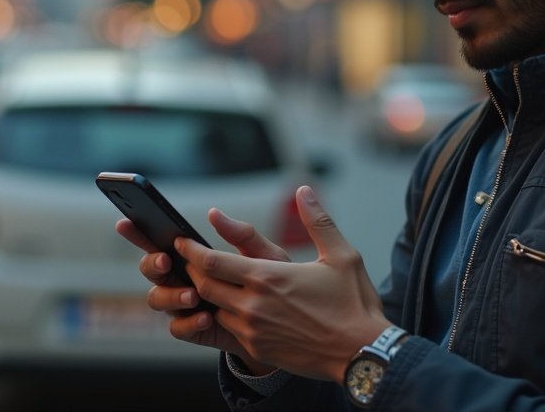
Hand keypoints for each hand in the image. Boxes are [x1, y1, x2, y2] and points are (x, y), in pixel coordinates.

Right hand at [116, 208, 289, 372]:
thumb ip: (242, 235)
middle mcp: (181, 278)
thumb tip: (214, 213)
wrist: (283, 325)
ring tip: (193, 295)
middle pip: (149, 269)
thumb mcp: (263, 256)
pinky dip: (189, 322)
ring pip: (157, 299)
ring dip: (171, 295)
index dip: (137, 232)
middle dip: (152, 264)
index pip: (158, 240)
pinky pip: (178, 328)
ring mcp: (184, 305)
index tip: (126, 222)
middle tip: (166, 261)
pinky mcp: (193, 329)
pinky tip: (206, 317)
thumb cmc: (271, 282)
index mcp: (191, 256)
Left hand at [176, 186, 388, 381]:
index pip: (212, 262)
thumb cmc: (353, 303)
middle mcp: (253, 305)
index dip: (191, 251)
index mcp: (268, 277)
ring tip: (207, 282)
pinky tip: (229, 308)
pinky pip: (228, 331)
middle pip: (204, 286)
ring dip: (207, 296)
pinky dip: (222, 317)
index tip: (181, 242)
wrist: (363, 354)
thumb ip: (318, 220)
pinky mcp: (259, 350)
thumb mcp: (341, 255)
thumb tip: (305, 190)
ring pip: (213, 310)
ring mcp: (253, 331)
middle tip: (188, 260)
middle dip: (192, 272)